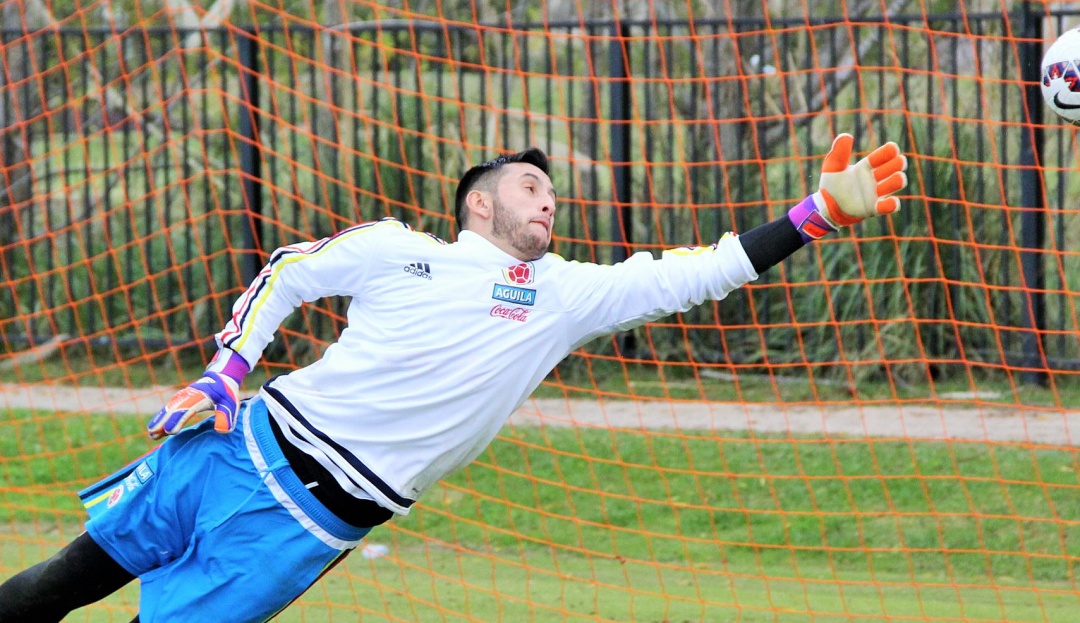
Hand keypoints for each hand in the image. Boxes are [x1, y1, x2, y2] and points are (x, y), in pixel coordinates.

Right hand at [147, 371, 239, 439]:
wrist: (221, 378)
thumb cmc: (226, 393)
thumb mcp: (230, 403)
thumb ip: (226, 416)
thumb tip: (222, 431)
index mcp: (200, 396)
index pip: (187, 409)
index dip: (178, 420)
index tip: (170, 431)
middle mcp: (188, 395)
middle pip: (173, 408)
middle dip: (162, 420)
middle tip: (152, 433)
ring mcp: (183, 396)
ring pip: (168, 408)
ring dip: (159, 419)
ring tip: (151, 433)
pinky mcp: (181, 399)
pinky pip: (169, 408)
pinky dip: (162, 417)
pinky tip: (156, 428)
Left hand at [789, 133, 907, 240]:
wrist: (825, 206)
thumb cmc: (831, 184)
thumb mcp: (833, 166)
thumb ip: (839, 152)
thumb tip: (846, 135)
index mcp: (867, 166)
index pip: (884, 155)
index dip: (889, 151)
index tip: (892, 148)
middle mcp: (875, 178)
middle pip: (895, 166)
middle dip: (897, 163)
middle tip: (898, 162)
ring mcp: (876, 193)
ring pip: (895, 183)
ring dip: (898, 180)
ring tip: (898, 177)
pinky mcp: (874, 208)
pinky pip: (888, 206)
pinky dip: (893, 204)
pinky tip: (893, 201)